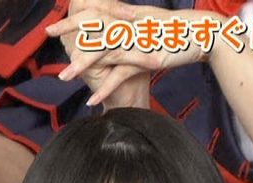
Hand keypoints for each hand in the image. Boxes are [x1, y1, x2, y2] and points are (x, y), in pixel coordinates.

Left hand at [48, 2, 216, 105]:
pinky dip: (106, 88)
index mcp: (128, 17)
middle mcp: (130, 26)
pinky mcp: (147, 59)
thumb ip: (128, 26)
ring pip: (104, 52)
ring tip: (63, 77)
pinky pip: (122, 74)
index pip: (96, 13)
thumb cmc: (176, 32)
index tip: (54, 24)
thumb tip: (112, 27)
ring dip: (82, 65)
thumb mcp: (148, 26)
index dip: (73, 17)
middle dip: (70, 29)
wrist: (204, 34)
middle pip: (95, 26)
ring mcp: (138, 42)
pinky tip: (91, 100)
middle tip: (48, 33)